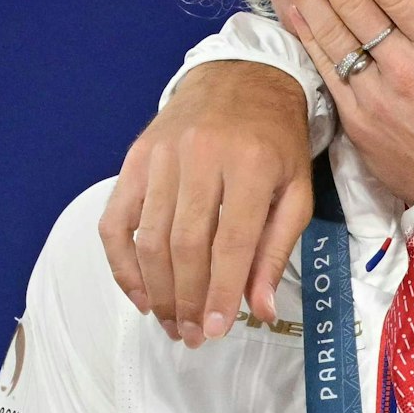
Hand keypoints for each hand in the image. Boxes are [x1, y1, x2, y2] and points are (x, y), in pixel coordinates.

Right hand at [98, 61, 311, 345]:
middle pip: (185, 245)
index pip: (230, 243)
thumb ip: (278, 249)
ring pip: (149, 237)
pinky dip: (122, 262)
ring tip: (169, 323)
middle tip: (190, 336)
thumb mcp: (296, 190)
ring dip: (156, 290)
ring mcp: (163, 156)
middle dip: (186, 299)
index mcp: (251, 165)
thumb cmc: (276, 140)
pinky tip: (139, 292)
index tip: (215, 331)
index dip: (219, 293)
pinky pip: (117, 219)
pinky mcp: (135, 157)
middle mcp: (202, 158)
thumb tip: (261, 309)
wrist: (242, 77)